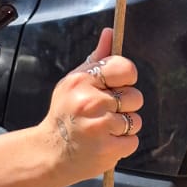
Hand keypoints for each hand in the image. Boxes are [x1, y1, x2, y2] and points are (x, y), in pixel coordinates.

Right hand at [40, 28, 142, 184]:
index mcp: (82, 81)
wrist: (50, 153)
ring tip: (102, 129)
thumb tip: (111, 33)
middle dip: (125, 106)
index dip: (126, 79)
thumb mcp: (74, 82)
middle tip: (103, 113)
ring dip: (123, 127)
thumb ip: (97, 59)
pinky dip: (122, 145)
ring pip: (135, 120)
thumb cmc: (65, 114)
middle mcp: (90, 102)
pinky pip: (132, 141)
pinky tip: (104, 143)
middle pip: (135, 97)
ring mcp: (99, 126)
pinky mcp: (107, 148)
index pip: (126, 69)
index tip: (115, 87)